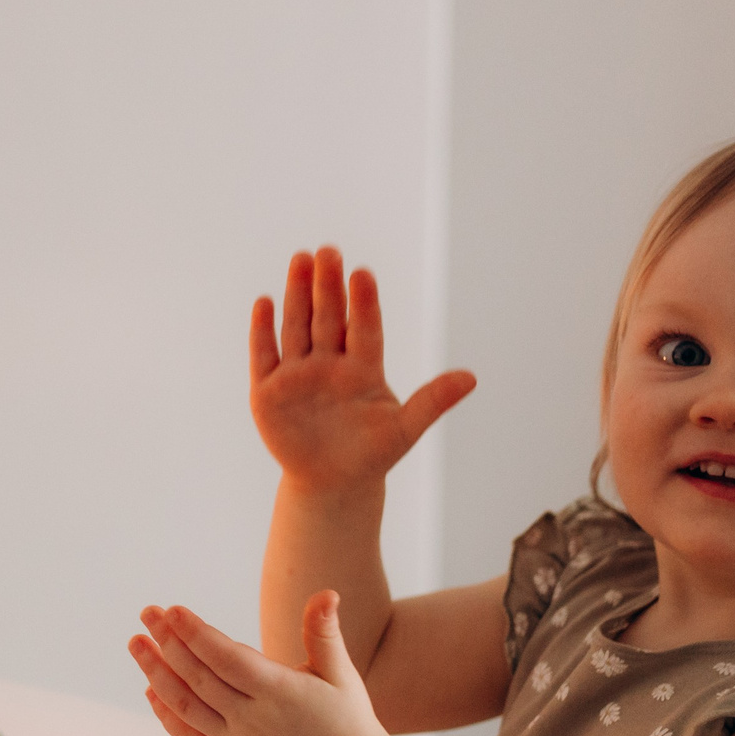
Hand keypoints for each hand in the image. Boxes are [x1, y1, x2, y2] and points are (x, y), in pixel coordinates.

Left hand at [129, 592, 393, 735]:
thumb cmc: (347, 716)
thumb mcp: (340, 673)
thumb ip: (324, 632)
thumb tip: (327, 592)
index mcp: (279, 692)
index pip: (226, 657)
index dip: (196, 633)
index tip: (171, 610)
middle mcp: (253, 719)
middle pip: (199, 677)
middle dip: (167, 642)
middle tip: (146, 613)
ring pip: (186, 706)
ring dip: (156, 673)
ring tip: (136, 644)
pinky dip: (166, 714)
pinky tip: (151, 688)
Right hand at [250, 248, 473, 491]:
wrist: (332, 484)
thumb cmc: (372, 455)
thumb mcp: (405, 430)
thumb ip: (433, 401)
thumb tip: (472, 378)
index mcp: (363, 368)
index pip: (364, 328)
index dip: (364, 303)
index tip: (363, 275)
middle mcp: (330, 363)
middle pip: (328, 318)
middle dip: (328, 286)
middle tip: (329, 251)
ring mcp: (298, 374)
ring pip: (297, 326)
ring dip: (297, 294)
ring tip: (300, 259)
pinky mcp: (268, 390)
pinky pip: (265, 354)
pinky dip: (262, 330)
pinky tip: (264, 302)